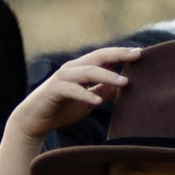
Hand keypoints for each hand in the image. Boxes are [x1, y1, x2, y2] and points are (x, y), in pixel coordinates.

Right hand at [9, 46, 142, 147]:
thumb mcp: (88, 100)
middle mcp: (72, 68)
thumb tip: (122, 84)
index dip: (121, 54)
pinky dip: (85, 94)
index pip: (104, 57)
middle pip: (98, 57)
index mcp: (81, 68)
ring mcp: (62, 78)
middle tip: (137, 56)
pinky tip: (98, 101)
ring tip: (124, 82)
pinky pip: (72, 90)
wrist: (34, 121)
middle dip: (118, 55)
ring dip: (106, 76)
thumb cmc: (61, 109)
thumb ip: (102, 91)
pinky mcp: (54, 90)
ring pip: (87, 71)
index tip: (141, 53)